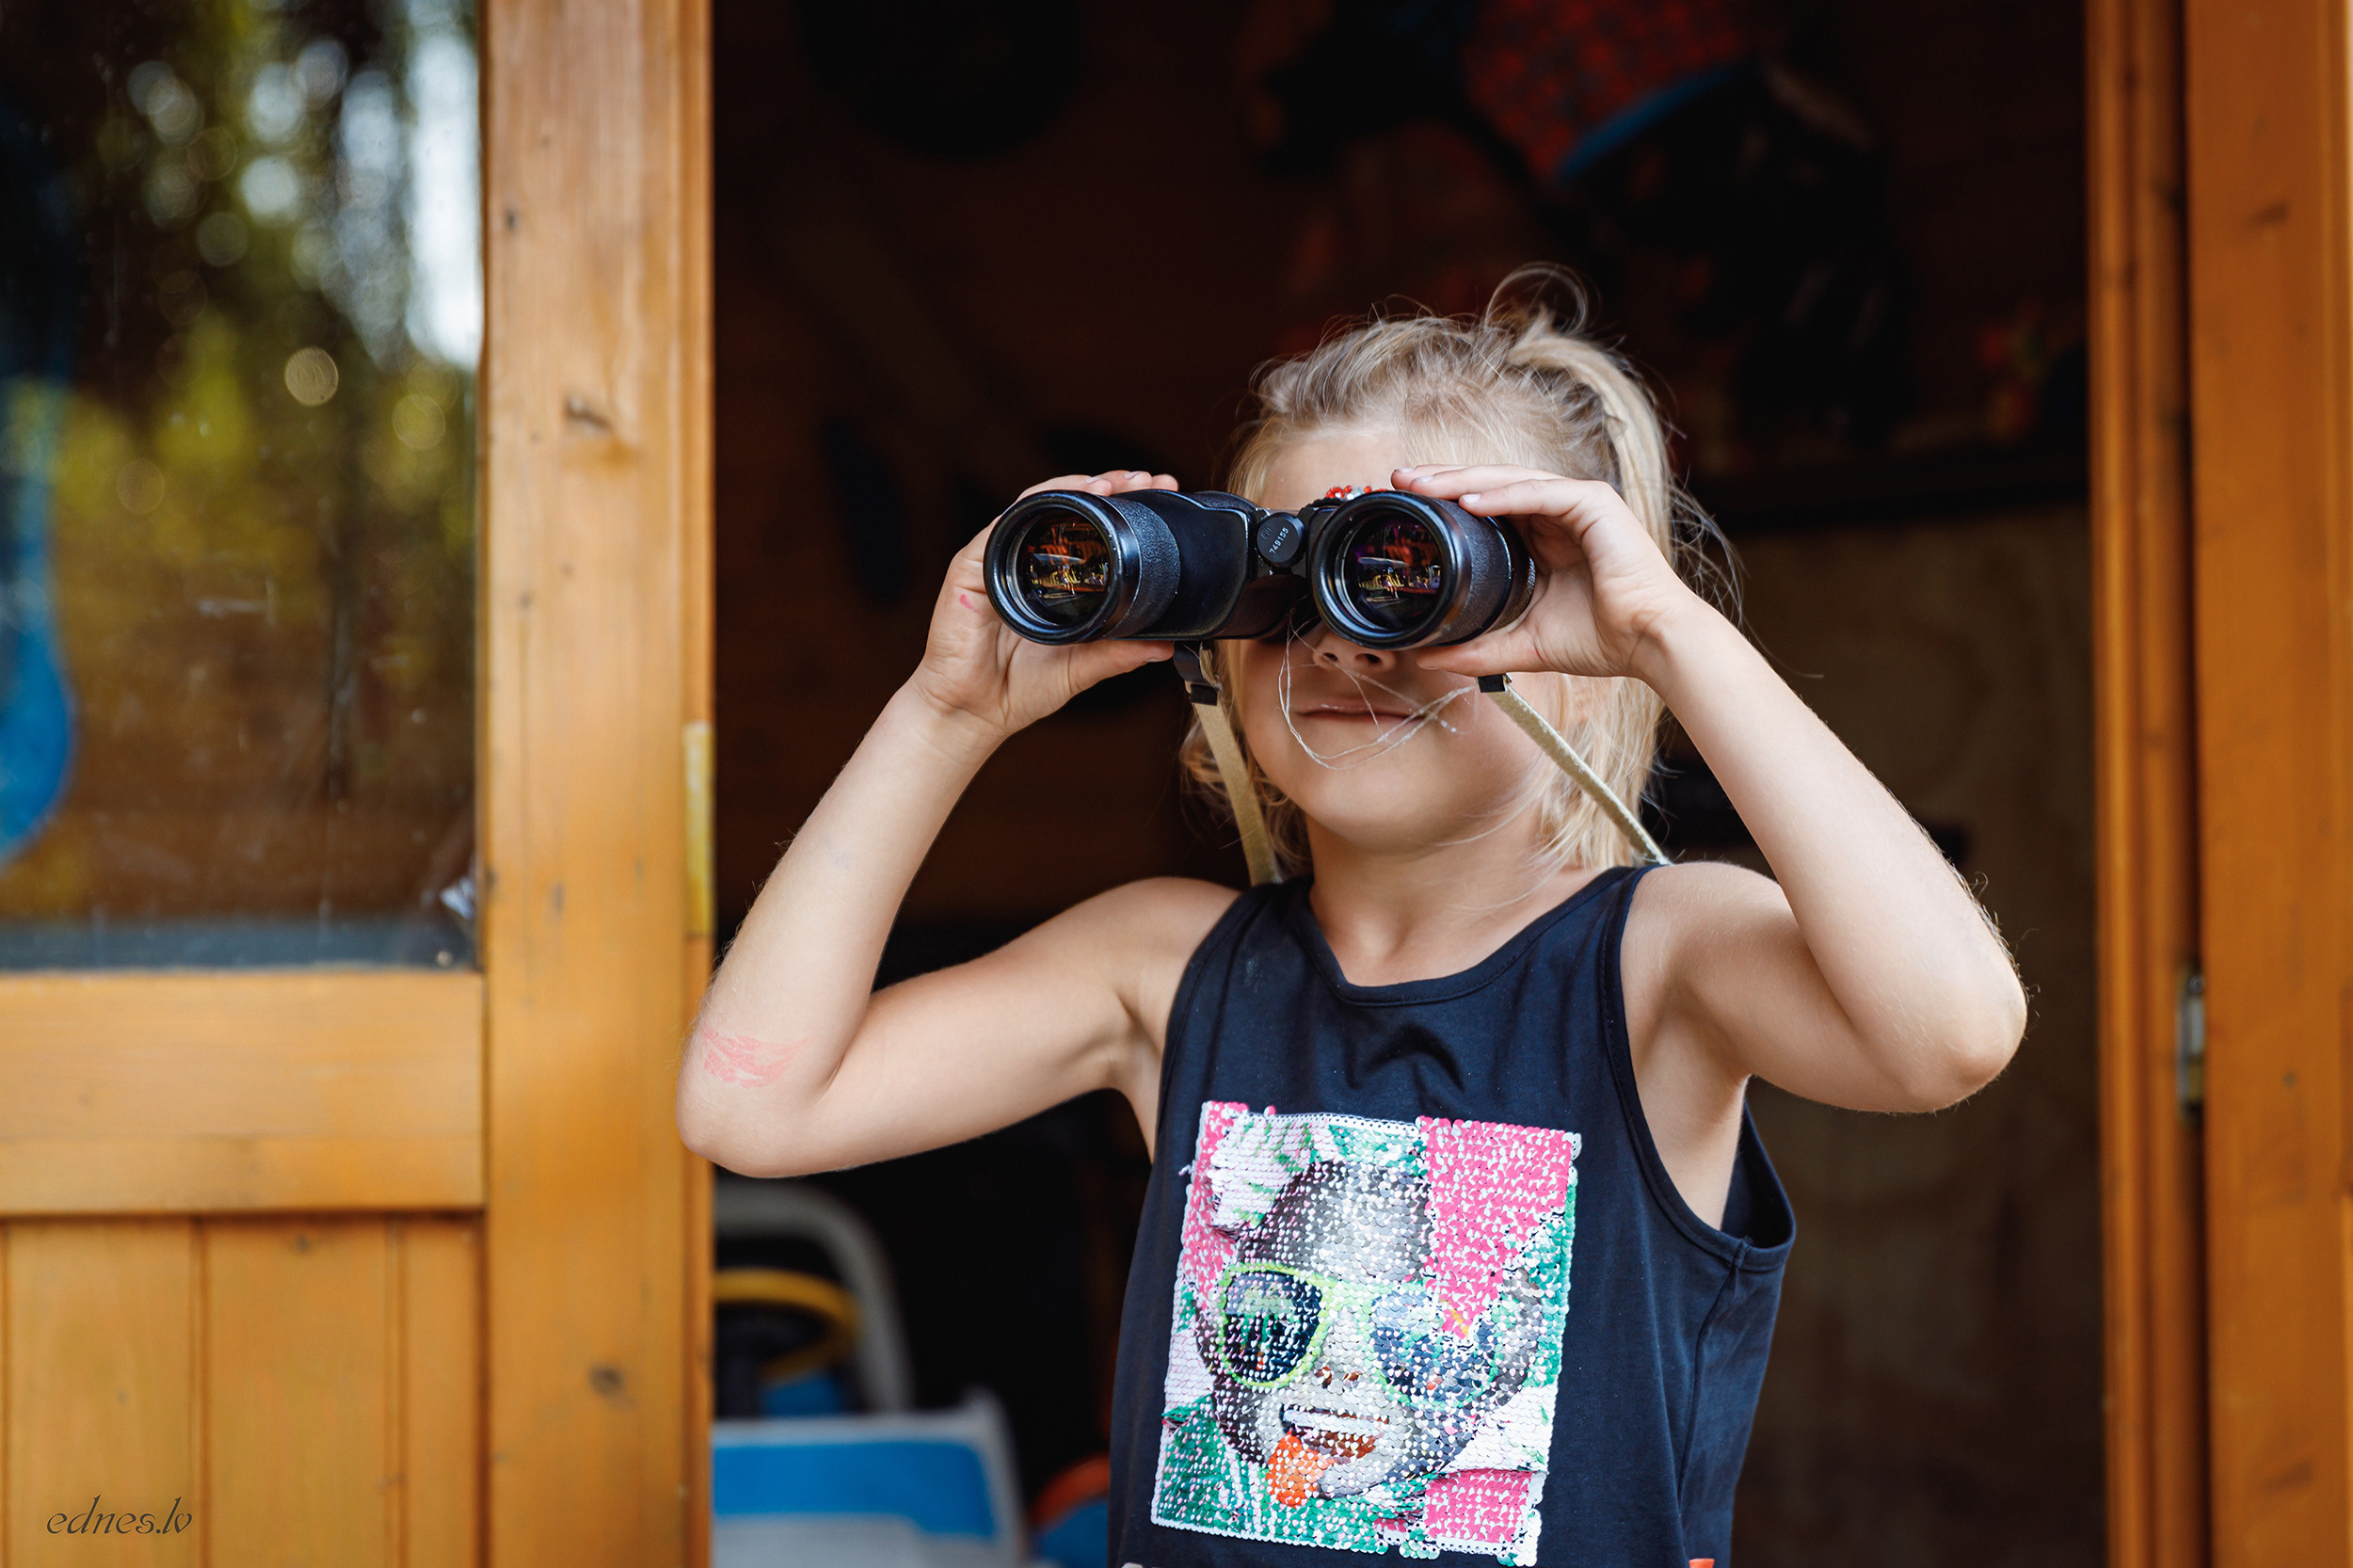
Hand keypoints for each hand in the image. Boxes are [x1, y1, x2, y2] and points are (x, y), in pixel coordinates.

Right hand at [907, 469, 1178, 742]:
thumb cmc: (1019, 688)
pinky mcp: (969, 568)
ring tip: (1111, 483)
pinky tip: (1060, 501)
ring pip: (1034, 505)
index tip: (1158, 494)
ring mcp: (995, 561)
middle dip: (1107, 486)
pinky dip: (1032, 507)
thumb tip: (1164, 644)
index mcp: (1049, 579)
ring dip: (1074, 487)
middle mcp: (1022, 562)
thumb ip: (1119, 653)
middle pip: (1065, 507)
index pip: (1087, 529)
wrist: (972, 714)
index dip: (1121, 509)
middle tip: (1145, 479)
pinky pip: (1001, 526)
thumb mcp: (1083, 667)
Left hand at [1389, 464, 1703, 681]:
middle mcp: (1559, 513)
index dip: (1445, 502)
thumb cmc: (1602, 640)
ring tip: (1422, 484)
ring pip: (1509, 481)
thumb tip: (1426, 656)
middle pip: (1490, 486)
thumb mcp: (1524, 644)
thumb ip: (1477, 649)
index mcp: (1545, 537)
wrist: (1650, 644)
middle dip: (1442, 480)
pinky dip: (1502, 496)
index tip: (1405, 507)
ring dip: (1462, 479)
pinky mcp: (1594, 504)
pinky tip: (1467, 500)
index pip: (1486, 508)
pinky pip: (1538, 493)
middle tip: (1399, 480)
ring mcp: (1578, 504)